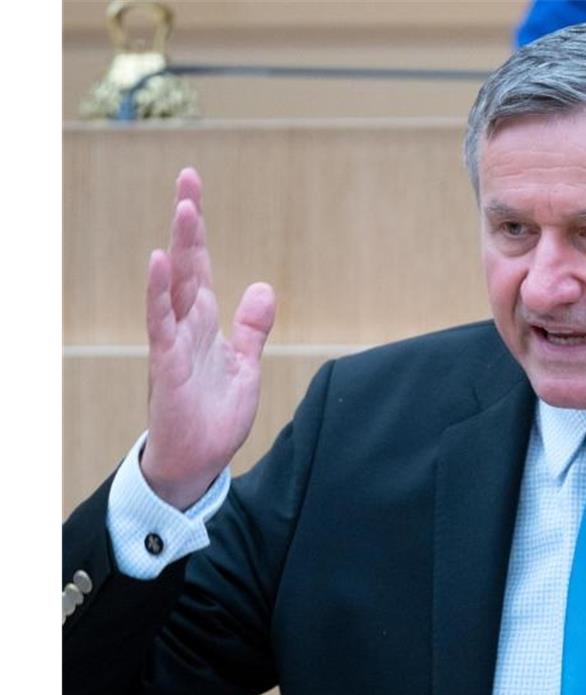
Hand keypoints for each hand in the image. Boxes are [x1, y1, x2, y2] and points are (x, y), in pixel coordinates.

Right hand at [139, 168, 275, 509]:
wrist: (198, 461)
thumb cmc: (214, 415)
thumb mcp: (244, 364)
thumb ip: (252, 327)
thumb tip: (262, 286)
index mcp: (204, 323)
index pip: (201, 267)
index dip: (199, 231)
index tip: (193, 190)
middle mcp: (186, 325)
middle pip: (187, 264)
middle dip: (188, 222)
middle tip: (189, 178)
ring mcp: (173, 342)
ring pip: (174, 285)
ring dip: (179, 246)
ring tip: (185, 208)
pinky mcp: (166, 364)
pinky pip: (161, 322)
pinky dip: (160, 293)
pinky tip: (159, 262)